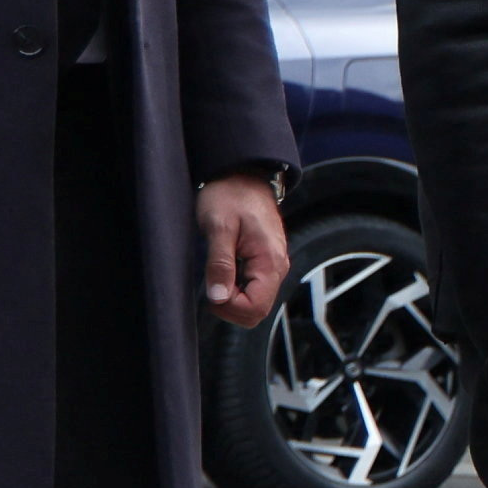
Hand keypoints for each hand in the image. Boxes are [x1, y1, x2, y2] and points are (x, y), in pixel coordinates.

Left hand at [199, 179, 289, 326]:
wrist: (243, 176)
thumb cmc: (230, 196)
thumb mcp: (218, 227)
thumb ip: (219, 264)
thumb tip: (217, 297)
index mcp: (270, 261)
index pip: (255, 307)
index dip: (228, 307)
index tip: (210, 290)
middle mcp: (277, 268)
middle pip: (257, 312)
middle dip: (230, 309)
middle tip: (210, 287)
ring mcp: (273, 267)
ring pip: (255, 304)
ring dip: (232, 301)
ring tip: (215, 277)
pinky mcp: (265, 264)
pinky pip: (254, 291)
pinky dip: (236, 292)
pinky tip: (222, 275)